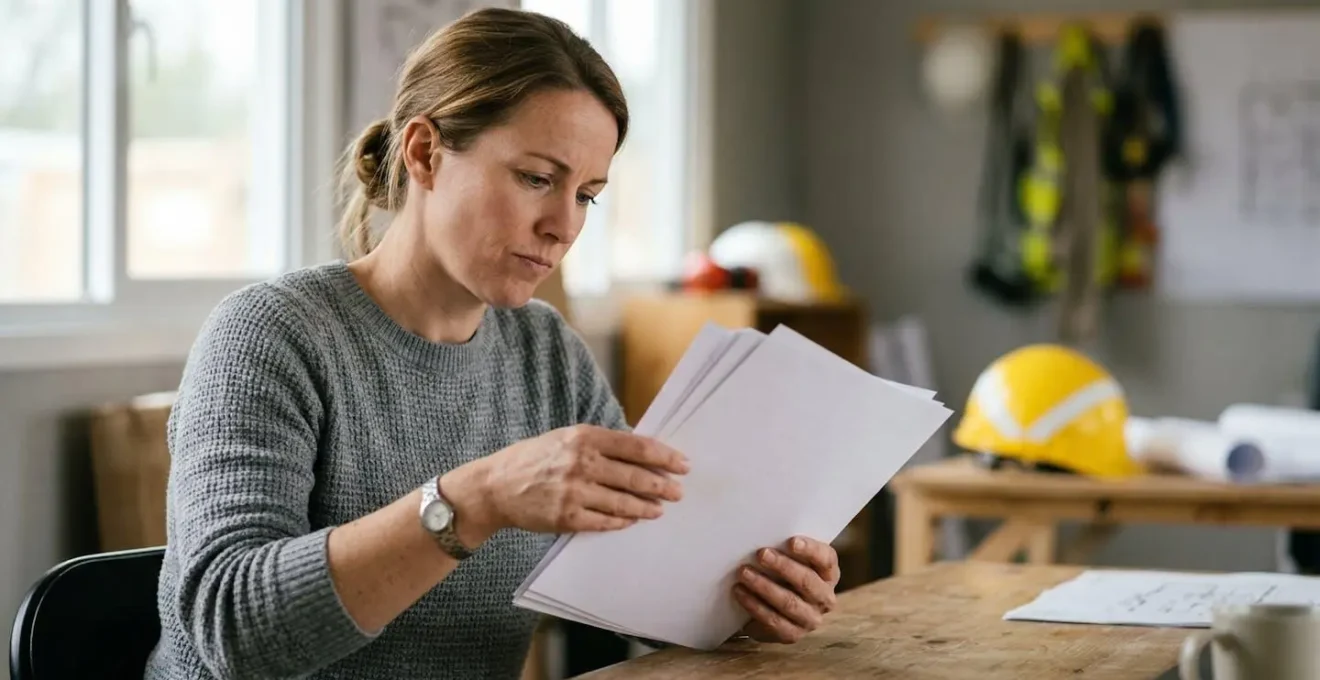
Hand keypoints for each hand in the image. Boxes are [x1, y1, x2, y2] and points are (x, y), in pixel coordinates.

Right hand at [445, 425, 687, 537]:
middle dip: (662, 486)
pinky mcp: (566, 517)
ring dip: (646, 508)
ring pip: (622, 503)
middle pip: (634, 477)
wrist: (496, 486)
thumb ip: (599, 444)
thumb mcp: (565, 438)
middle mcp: (581, 463)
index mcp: (584, 437)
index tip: (682, 465)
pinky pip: (603, 522)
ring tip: (659, 510)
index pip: (635, 447)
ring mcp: (573, 492)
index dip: (664, 457)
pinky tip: (631, 521)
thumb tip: (639, 453)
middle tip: (678, 493)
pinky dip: (620, 522)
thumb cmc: (534, 458)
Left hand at [732, 536, 839, 643]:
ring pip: (789, 602)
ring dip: (764, 586)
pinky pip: (774, 621)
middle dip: (783, 566)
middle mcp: (825, 597)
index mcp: (829, 573)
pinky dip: (755, 606)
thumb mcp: (789, 558)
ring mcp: (811, 618)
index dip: (810, 550)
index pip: (826, 559)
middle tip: (761, 554)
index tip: (791, 541)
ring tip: (744, 573)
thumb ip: (784, 547)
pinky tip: (740, 592)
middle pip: (807, 581)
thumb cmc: (782, 573)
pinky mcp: (793, 634)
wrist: (776, 608)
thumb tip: (762, 532)